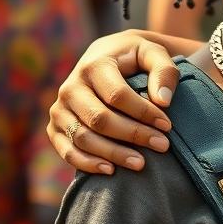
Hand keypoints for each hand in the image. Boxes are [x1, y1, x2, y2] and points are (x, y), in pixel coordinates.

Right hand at [48, 31, 181, 173]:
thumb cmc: (135, 57)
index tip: (168, 125)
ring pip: (83, 138)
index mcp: (94, 65)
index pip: (118, 95)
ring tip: (141, 163)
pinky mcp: (55, 127)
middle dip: (133, 135)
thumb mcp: (153, 52)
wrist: (106, 57)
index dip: (143, 112)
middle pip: (100, 119)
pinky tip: (111, 170)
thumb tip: (164, 101)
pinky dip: (87, 163)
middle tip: (162, 146)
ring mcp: (59, 109)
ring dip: (113, 153)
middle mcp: (71, 87)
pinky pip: (67, 151)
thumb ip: (164, 71)